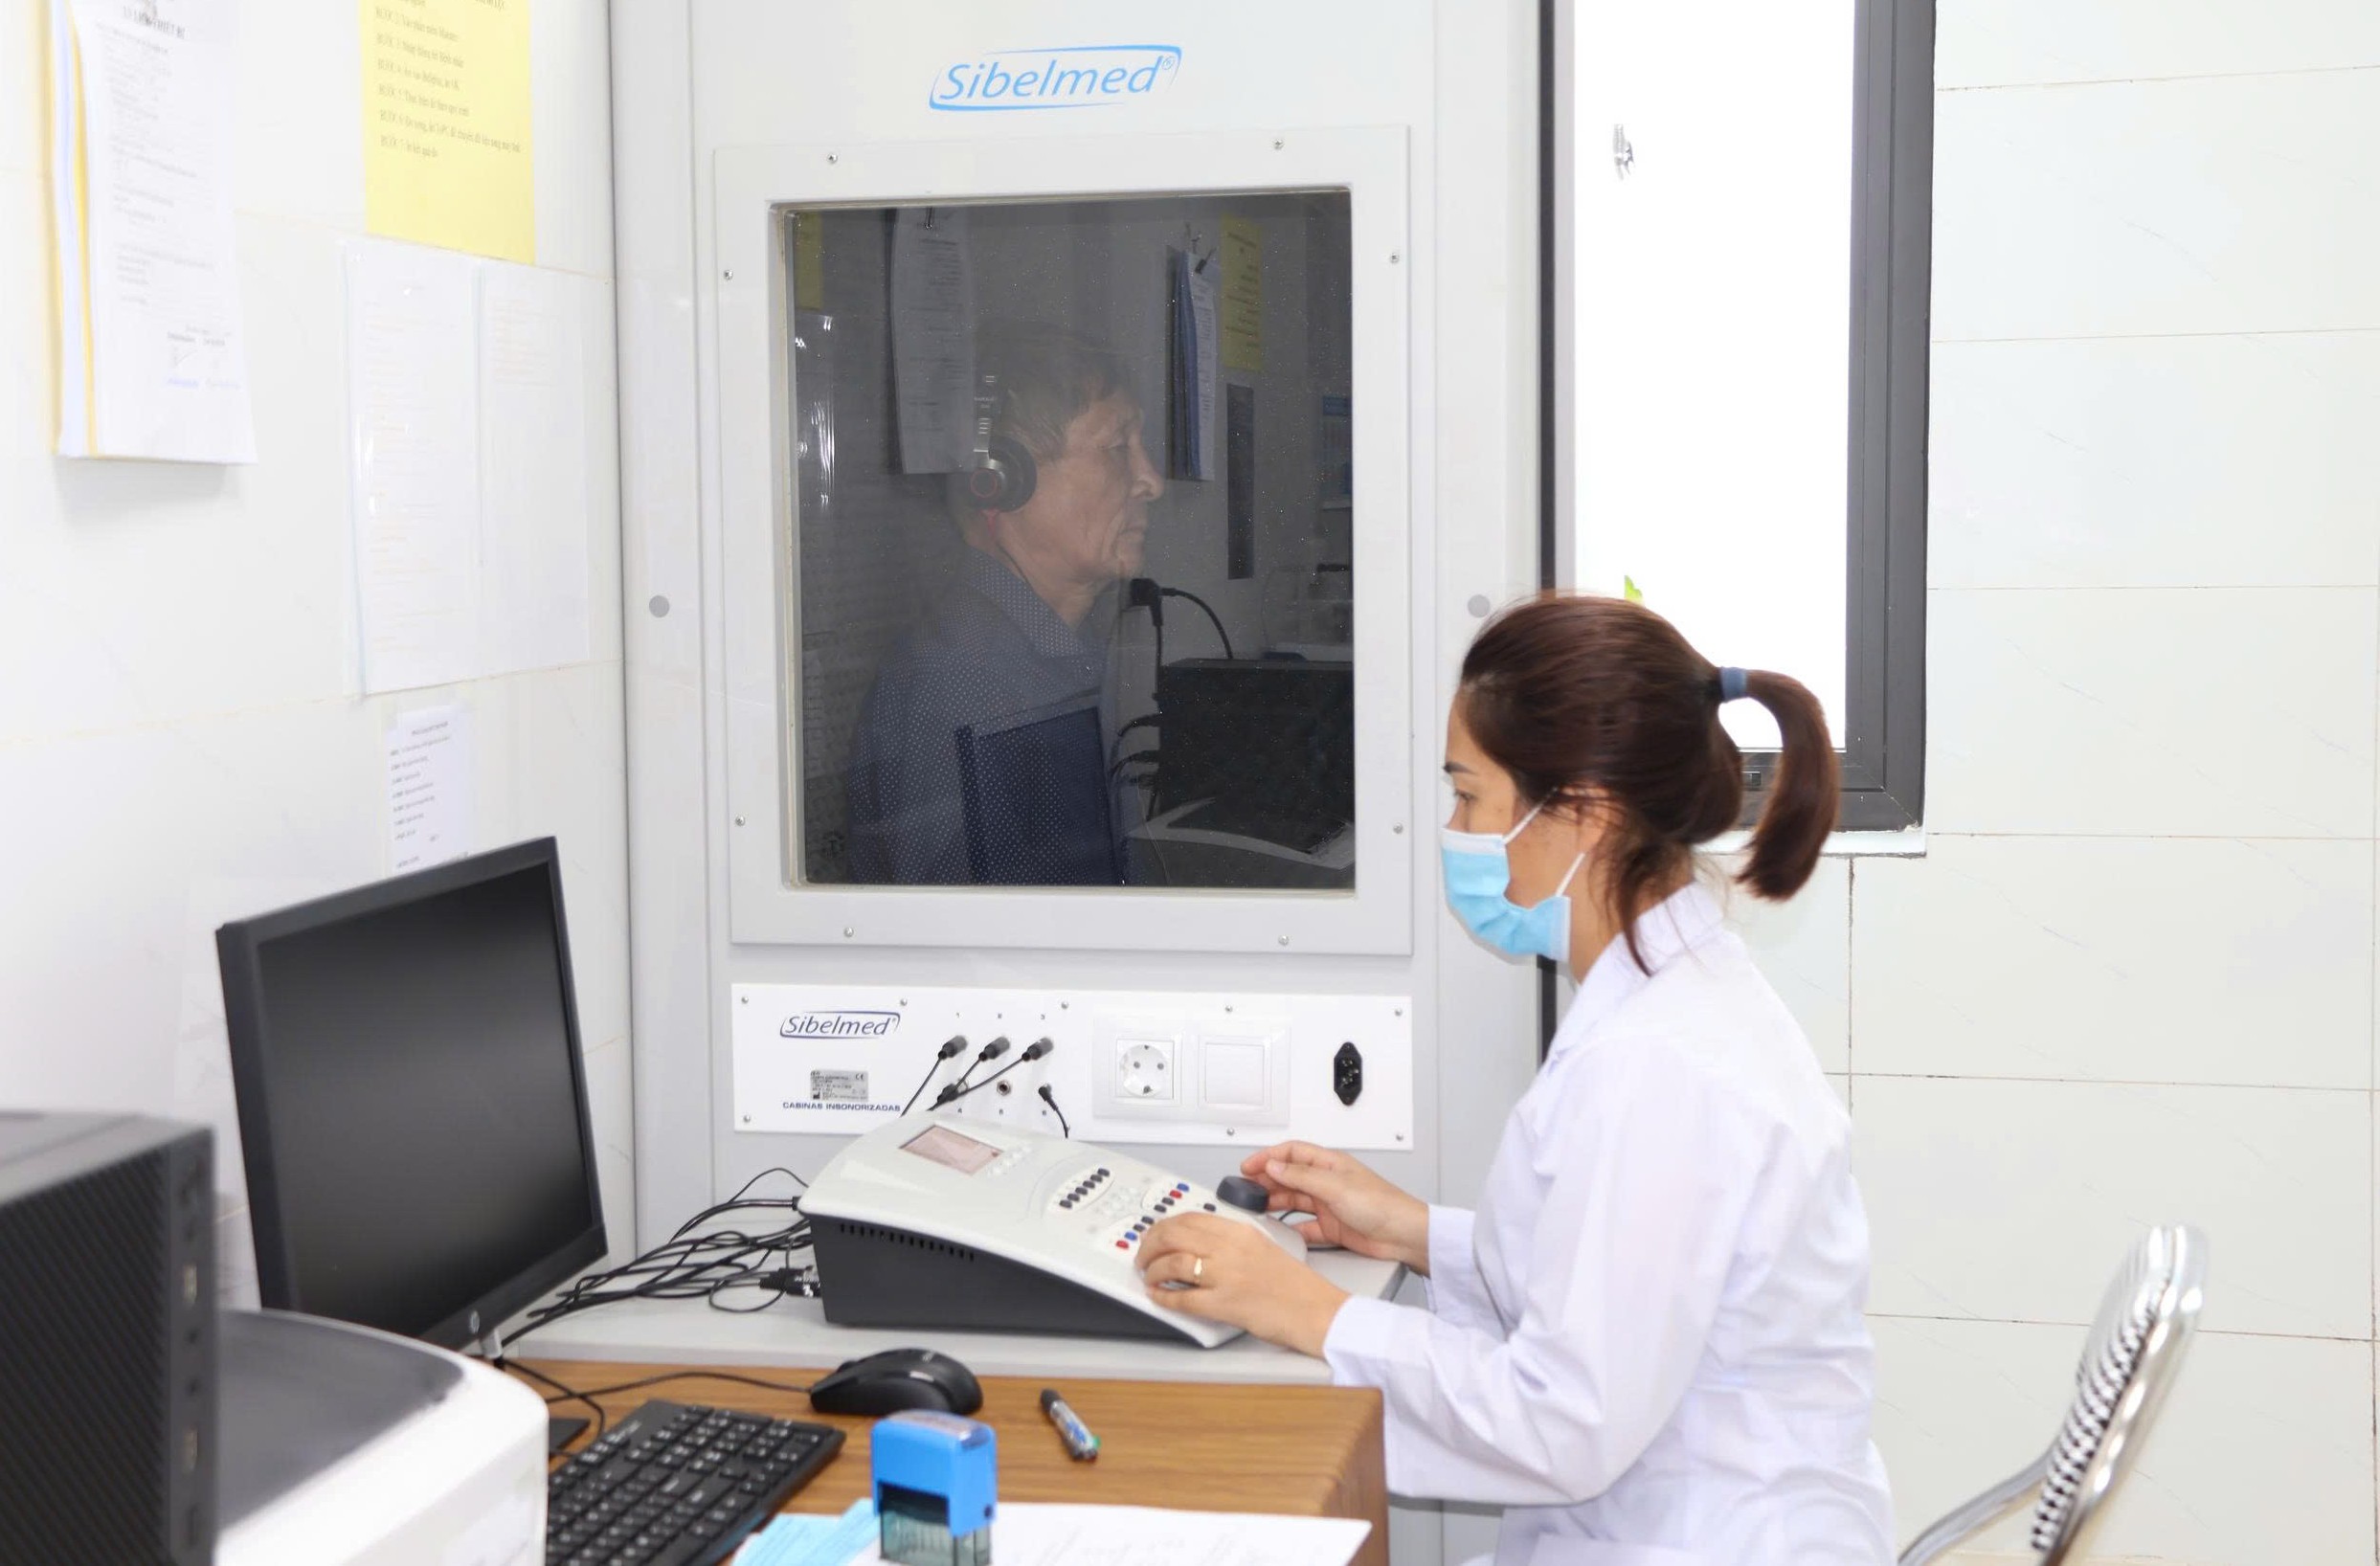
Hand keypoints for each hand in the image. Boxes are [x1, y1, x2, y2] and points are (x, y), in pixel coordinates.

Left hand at [1135, 1213, 1348, 1356]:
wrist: (1316, 1310)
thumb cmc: (1294, 1285)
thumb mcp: (1262, 1247)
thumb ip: (1232, 1242)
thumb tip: (1199, 1244)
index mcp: (1240, 1231)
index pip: (1190, 1218)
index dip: (1164, 1225)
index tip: (1155, 1233)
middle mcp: (1231, 1248)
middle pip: (1173, 1235)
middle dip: (1149, 1244)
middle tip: (1143, 1254)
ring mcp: (1226, 1275)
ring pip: (1172, 1263)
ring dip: (1152, 1270)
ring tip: (1148, 1275)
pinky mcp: (1224, 1303)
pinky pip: (1182, 1298)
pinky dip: (1163, 1297)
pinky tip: (1158, 1296)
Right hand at [1238, 1142, 1430, 1272]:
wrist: (1403, 1235)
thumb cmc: (1383, 1205)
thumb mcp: (1336, 1187)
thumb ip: (1302, 1177)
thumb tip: (1274, 1166)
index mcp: (1330, 1164)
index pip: (1291, 1153)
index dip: (1268, 1157)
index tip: (1248, 1167)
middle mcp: (1328, 1182)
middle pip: (1289, 1177)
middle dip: (1266, 1181)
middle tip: (1246, 1190)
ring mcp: (1329, 1205)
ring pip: (1294, 1201)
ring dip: (1275, 1203)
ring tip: (1257, 1208)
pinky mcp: (1332, 1228)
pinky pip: (1304, 1226)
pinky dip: (1290, 1229)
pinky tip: (1280, 1231)